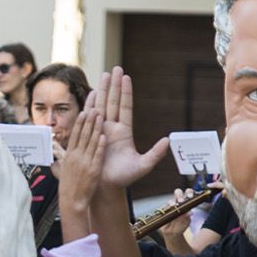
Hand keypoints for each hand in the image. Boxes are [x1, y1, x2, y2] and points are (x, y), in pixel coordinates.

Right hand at [52, 108, 105, 215]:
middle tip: (94, 108)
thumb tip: (55, 160)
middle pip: (83, 135)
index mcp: (68, 156)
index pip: (75, 136)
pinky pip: (97, 155)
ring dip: (96, 128)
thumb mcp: (60, 173)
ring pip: (91, 142)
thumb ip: (60, 164)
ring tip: (100, 116)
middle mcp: (75, 157)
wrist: (72, 201)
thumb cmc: (68, 188)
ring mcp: (84, 163)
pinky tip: (103, 136)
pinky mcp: (93, 170)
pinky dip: (100, 145)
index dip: (79, 123)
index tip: (83, 112)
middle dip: (89, 121)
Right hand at [90, 67, 168, 188]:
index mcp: (124, 132)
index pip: (125, 107)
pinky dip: (89, 104)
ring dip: (101, 90)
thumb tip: (168, 140)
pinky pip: (88, 118)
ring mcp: (99, 131)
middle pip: (112, 102)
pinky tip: (90, 93)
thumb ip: (155, 153)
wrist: (105, 187)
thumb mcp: (143, 166)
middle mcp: (112, 129)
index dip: (125, 93)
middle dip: (113, 85)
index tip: (126, 77)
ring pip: (101, 106)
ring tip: (103, 75)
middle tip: (115, 68)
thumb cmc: (124, 178)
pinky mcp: (90, 136)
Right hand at [158, 188, 196, 241]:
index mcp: (186, 203)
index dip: (189, 193)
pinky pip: (163, 208)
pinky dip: (165, 209)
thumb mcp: (186, 222)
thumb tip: (190, 212)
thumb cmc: (181, 226)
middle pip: (178, 193)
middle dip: (179, 195)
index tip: (190, 196)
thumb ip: (187, 217)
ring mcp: (169, 207)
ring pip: (170, 201)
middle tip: (181, 201)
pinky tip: (166, 212)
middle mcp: (177, 202)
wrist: (172, 233)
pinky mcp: (163, 211)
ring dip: (172, 203)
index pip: (188, 193)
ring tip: (173, 206)